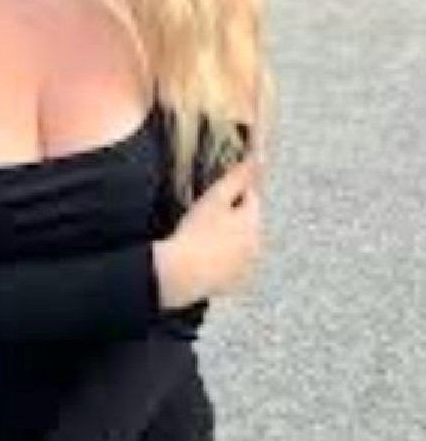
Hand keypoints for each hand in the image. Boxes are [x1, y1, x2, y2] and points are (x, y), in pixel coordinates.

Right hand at [153, 155, 262, 308]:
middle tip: (203, 219)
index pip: (250, 198)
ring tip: (200, 239)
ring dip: (227, 240)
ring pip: (239, 244)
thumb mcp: (214, 198)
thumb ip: (238, 177)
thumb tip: (259, 157)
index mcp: (253, 222)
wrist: (180, 274)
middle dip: (231, 218)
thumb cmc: (195, 232)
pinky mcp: (234, 283)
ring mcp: (246, 267)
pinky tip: (202, 258)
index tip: (212, 198)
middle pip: (246, 222)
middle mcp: (256, 245)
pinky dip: (221, 260)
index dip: (231, 194)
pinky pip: (231, 265)